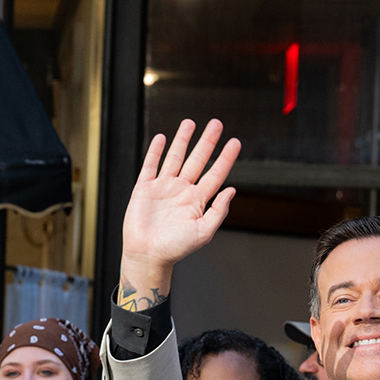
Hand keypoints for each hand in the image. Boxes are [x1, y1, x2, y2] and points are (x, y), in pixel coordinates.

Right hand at [118, 119, 240, 300]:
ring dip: (182, 140)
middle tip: (217, 124)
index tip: (235, 142)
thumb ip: (218, 211)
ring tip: (190, 123)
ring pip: (175, 158)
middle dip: (207, 141)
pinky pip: (150, 166)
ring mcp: (163, 188)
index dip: (225, 158)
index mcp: (197, 200)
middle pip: (197, 160)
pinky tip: (161, 138)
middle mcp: (182, 191)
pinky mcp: (144, 189)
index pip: (215, 173)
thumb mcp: (204, 232)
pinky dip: (155, 152)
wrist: (147, 256)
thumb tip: (232, 190)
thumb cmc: (175, 249)